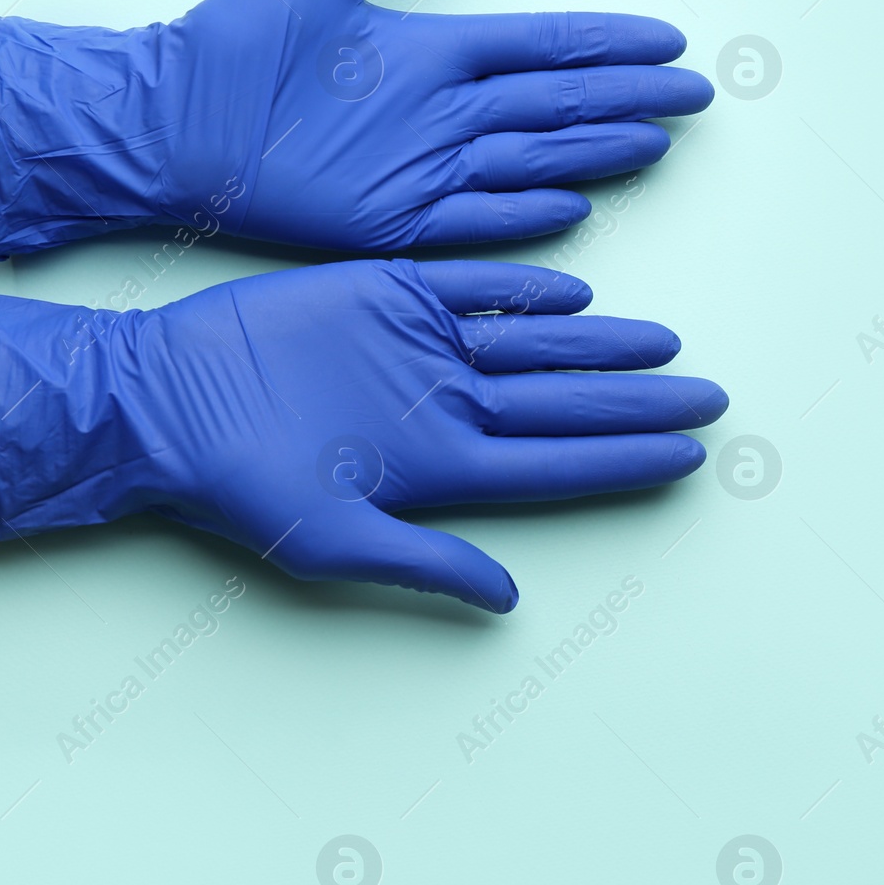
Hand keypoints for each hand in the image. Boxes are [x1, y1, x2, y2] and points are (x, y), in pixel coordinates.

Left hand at [0, 0, 711, 257]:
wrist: (169, 116)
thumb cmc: (235, 35)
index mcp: (434, 49)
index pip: (543, 44)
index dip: (607, 42)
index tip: (665, 39)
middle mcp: (443, 109)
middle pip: (557, 101)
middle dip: (627, 97)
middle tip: (692, 95)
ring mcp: (423, 164)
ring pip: (531, 156)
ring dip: (595, 150)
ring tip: (656, 140)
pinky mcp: (392, 216)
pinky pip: (475, 215)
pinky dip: (525, 212)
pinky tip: (575, 203)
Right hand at [0, 260, 726, 611]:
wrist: (171, 396)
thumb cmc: (240, 484)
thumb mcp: (332, 541)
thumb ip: (427, 562)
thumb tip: (509, 598)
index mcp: (443, 466)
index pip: (560, 466)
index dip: (627, 461)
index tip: (692, 457)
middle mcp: (448, 404)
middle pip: (565, 403)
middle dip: (641, 403)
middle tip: (712, 395)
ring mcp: (424, 347)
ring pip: (537, 343)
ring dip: (601, 345)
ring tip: (667, 345)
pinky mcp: (391, 295)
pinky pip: (474, 288)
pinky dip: (526, 287)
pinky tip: (577, 291)